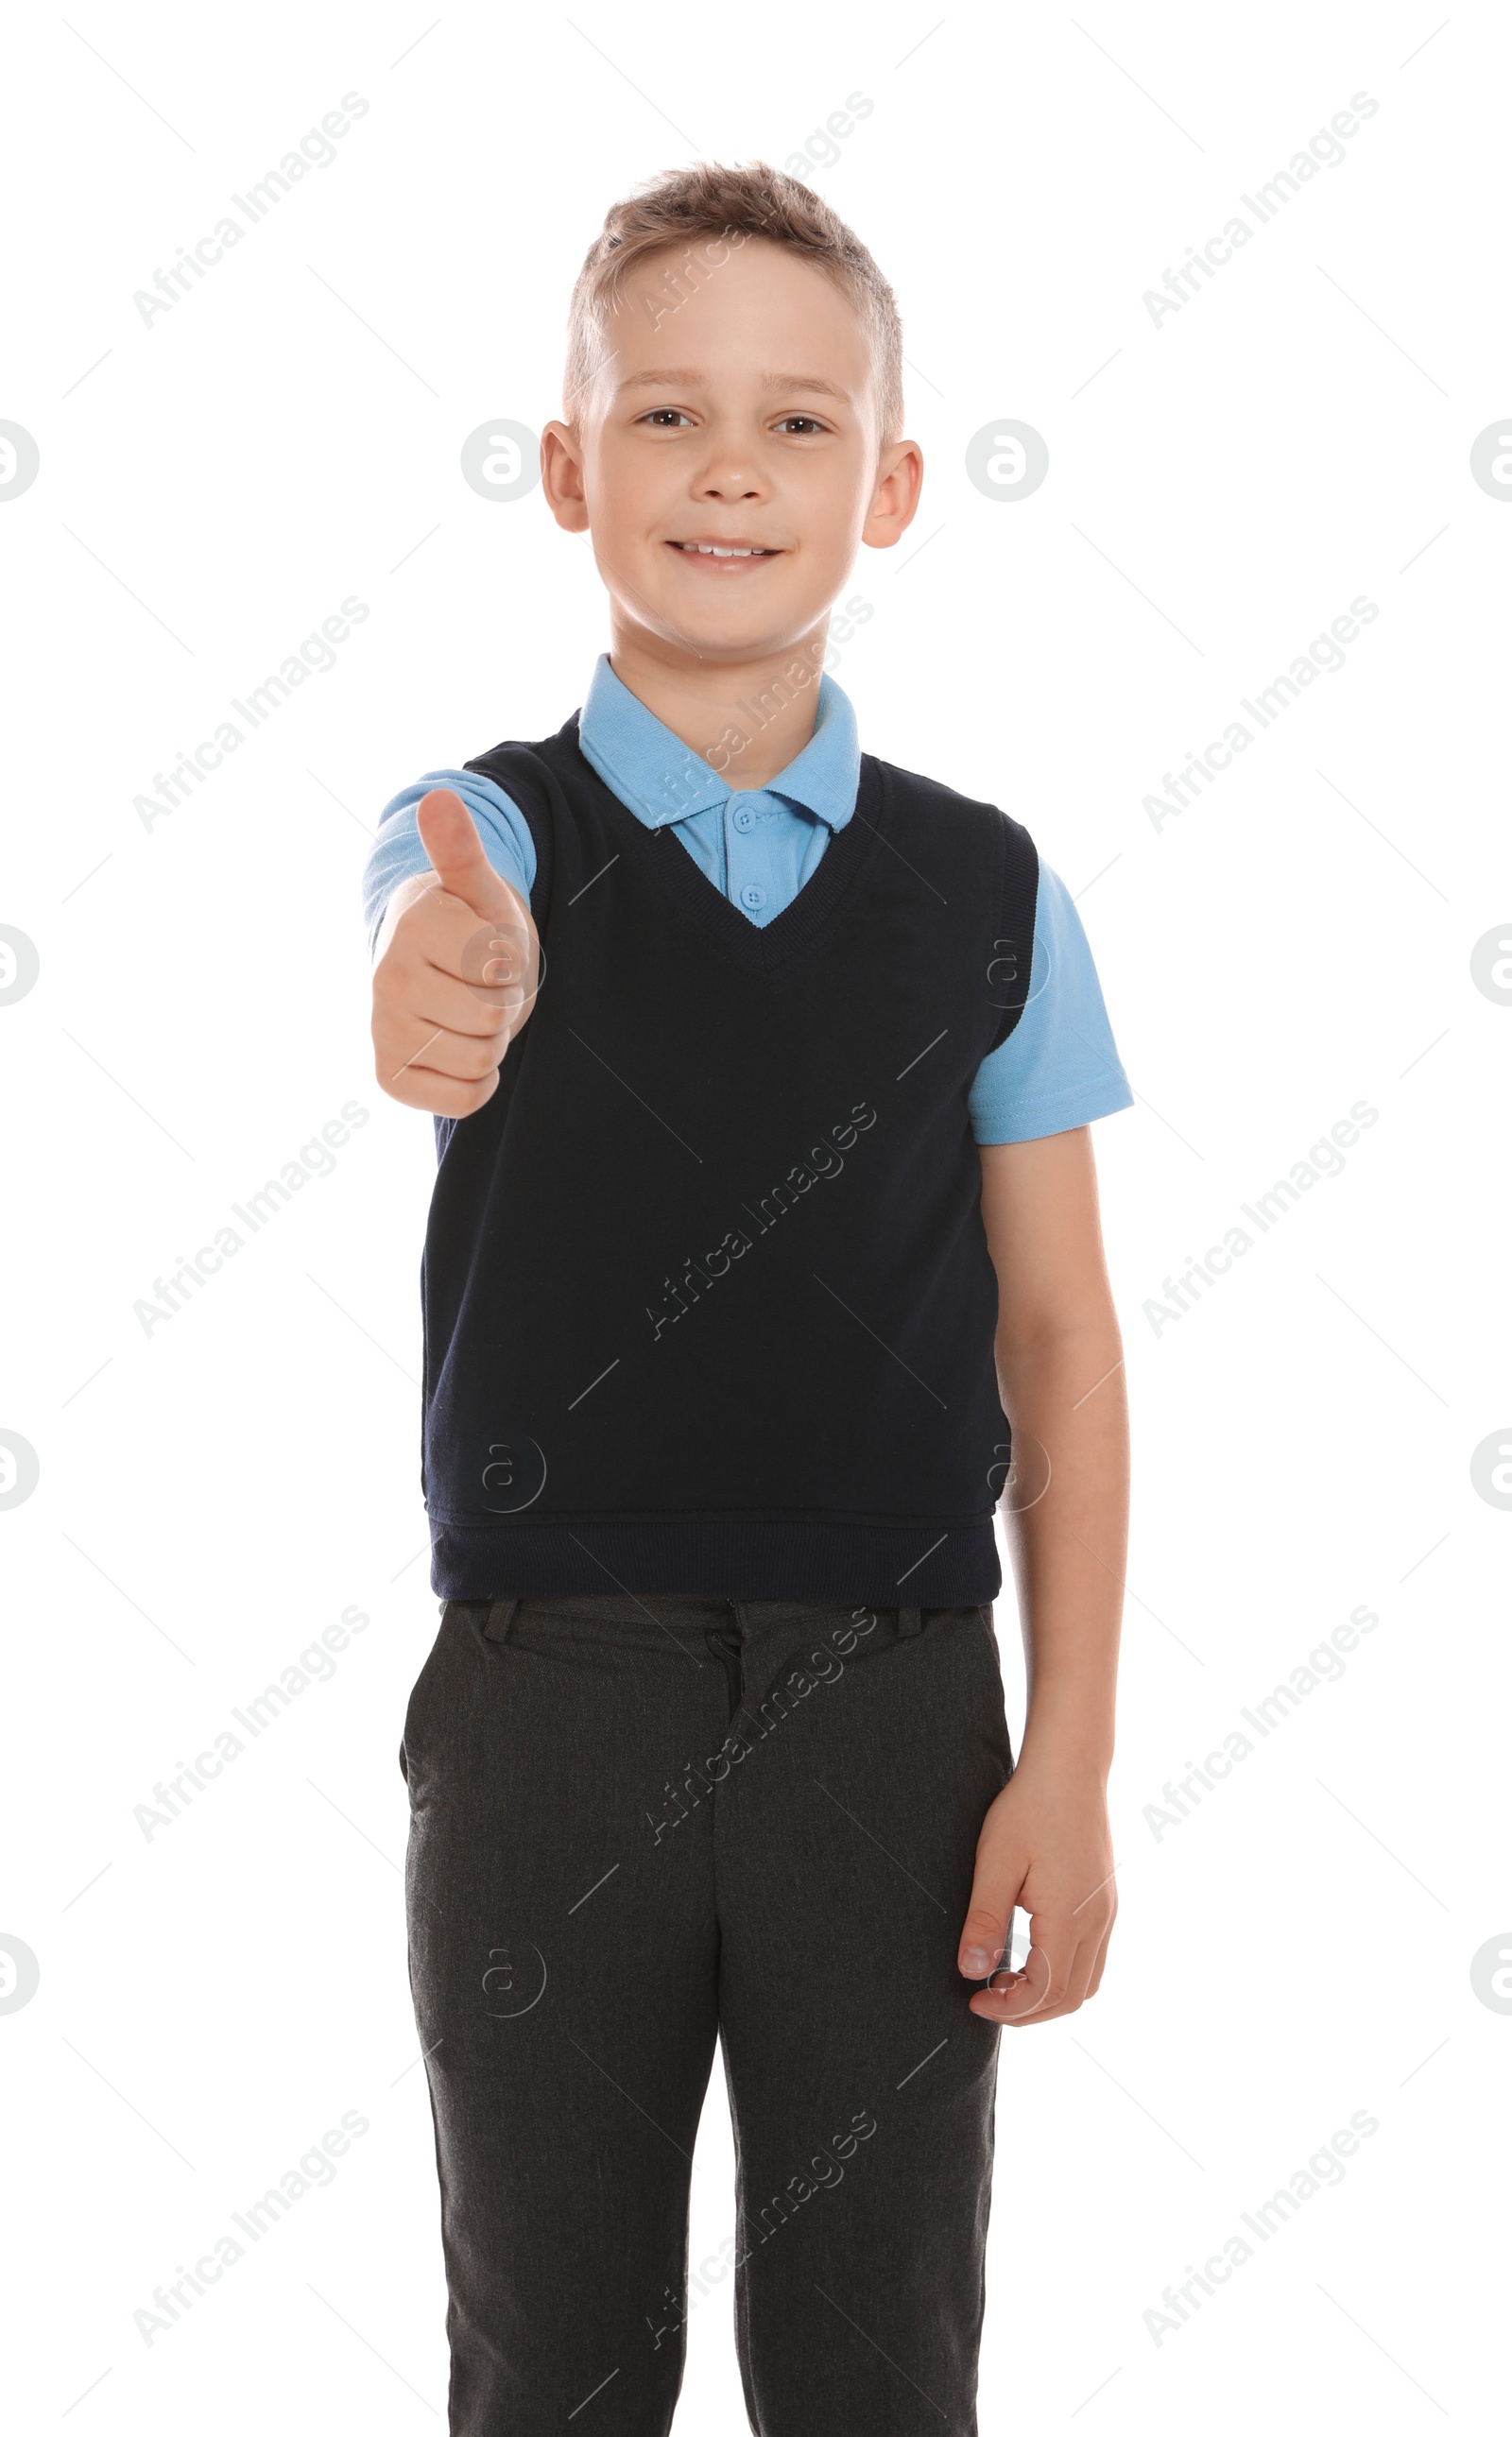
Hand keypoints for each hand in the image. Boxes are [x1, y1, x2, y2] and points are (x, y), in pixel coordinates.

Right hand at [371, 789, 538, 1116]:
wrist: (436, 969)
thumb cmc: (469, 927)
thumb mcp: (479, 889)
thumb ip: (461, 849)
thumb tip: (440, 799)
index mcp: (415, 927)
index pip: (503, 969)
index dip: (512, 963)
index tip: (489, 950)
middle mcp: (387, 979)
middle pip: (494, 1020)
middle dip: (505, 1005)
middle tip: (483, 986)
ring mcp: (383, 1030)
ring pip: (481, 1060)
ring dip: (494, 1043)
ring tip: (470, 1014)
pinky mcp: (389, 1077)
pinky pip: (463, 1100)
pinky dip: (477, 1083)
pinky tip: (460, 1051)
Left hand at [956, 1755, 1116, 2025]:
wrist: (1070, 1768)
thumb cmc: (1029, 1809)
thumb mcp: (995, 1862)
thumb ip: (984, 1921)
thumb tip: (971, 1973)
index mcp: (1069, 1917)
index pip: (1046, 1992)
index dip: (1010, 2009)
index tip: (974, 2002)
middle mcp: (1097, 1922)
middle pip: (1073, 1998)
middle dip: (1028, 2011)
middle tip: (987, 2000)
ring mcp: (1107, 1912)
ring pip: (1087, 1981)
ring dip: (1048, 1995)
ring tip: (1005, 1980)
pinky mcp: (1105, 1901)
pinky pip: (1092, 1958)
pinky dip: (1063, 1974)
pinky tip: (1029, 1954)